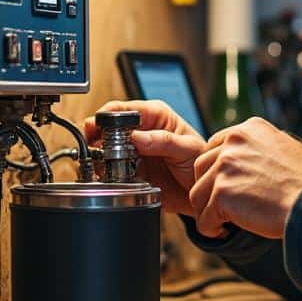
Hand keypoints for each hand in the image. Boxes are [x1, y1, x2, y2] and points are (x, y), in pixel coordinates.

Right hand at [84, 100, 202, 216]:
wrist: (202, 191)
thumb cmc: (201, 161)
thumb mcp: (188, 148)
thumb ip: (163, 141)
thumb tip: (137, 136)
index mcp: (154, 116)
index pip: (121, 109)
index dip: (106, 117)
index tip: (99, 129)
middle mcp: (140, 131)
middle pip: (106, 128)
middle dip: (98, 139)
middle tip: (103, 152)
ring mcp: (132, 151)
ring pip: (102, 150)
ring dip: (100, 159)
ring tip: (109, 167)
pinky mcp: (128, 171)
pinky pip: (107, 171)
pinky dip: (104, 175)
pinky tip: (111, 179)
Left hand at [190, 117, 301, 238]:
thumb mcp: (284, 149)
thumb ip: (260, 149)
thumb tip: (248, 161)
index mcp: (249, 128)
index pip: (215, 146)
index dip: (217, 170)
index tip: (225, 186)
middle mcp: (234, 142)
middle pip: (201, 167)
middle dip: (208, 189)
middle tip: (220, 207)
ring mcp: (225, 167)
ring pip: (198, 193)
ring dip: (207, 210)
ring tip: (221, 222)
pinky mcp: (221, 193)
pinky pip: (203, 217)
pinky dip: (209, 228)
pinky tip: (222, 232)